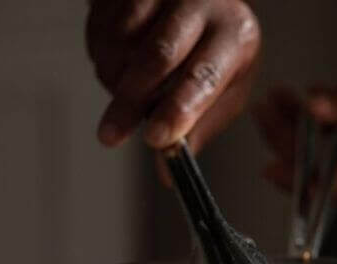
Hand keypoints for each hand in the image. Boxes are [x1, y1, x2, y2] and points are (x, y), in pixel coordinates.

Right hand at [88, 0, 260, 151]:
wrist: (196, 0)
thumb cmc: (214, 52)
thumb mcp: (223, 89)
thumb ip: (198, 129)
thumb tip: (169, 174)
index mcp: (234, 36)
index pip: (205, 75)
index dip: (179, 109)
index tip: (158, 140)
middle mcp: (202, 3)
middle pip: (158, 57)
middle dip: (131, 102)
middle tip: (111, 135)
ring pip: (122, 44)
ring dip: (114, 82)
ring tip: (124, 93)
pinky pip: (102, 30)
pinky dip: (102, 59)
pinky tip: (117, 65)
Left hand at [255, 47, 336, 200]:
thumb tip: (312, 109)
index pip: (333, 179)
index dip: (296, 173)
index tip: (269, 158)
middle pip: (323, 171)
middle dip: (288, 142)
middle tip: (269, 106)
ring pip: (334, 166)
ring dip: (305, 139)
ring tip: (286, 100)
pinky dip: (328, 141)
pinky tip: (318, 111)